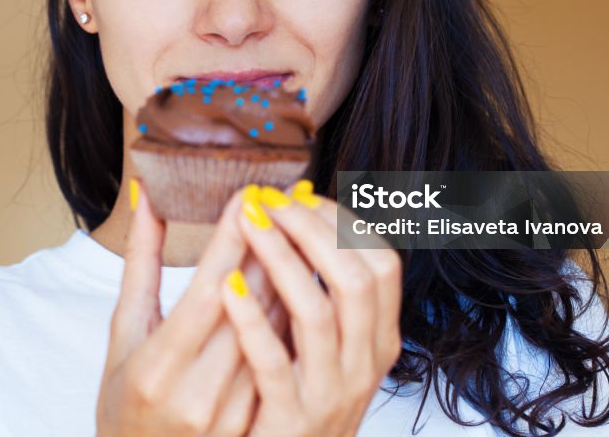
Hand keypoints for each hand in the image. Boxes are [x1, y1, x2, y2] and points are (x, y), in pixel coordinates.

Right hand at [96, 181, 288, 436]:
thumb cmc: (125, 395)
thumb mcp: (123, 331)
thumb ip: (140, 263)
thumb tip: (146, 197)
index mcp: (157, 365)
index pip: (205, 291)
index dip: (230, 240)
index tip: (249, 194)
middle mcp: (197, 391)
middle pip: (248, 307)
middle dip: (269, 244)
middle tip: (284, 196)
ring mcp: (231, 410)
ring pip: (275, 329)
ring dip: (290, 273)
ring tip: (300, 223)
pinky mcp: (255, 419)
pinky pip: (283, 353)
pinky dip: (292, 311)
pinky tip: (304, 275)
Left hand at [220, 182, 402, 436]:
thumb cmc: (300, 403)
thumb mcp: (333, 351)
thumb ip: (328, 295)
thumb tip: (306, 217)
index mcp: (377, 342)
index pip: (382, 264)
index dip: (343, 222)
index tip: (302, 195)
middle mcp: (362, 367)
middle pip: (355, 279)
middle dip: (311, 228)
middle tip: (268, 199)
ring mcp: (328, 397)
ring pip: (316, 313)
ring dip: (280, 258)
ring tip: (247, 223)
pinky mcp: (289, 422)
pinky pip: (272, 364)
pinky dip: (251, 319)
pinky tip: (226, 285)